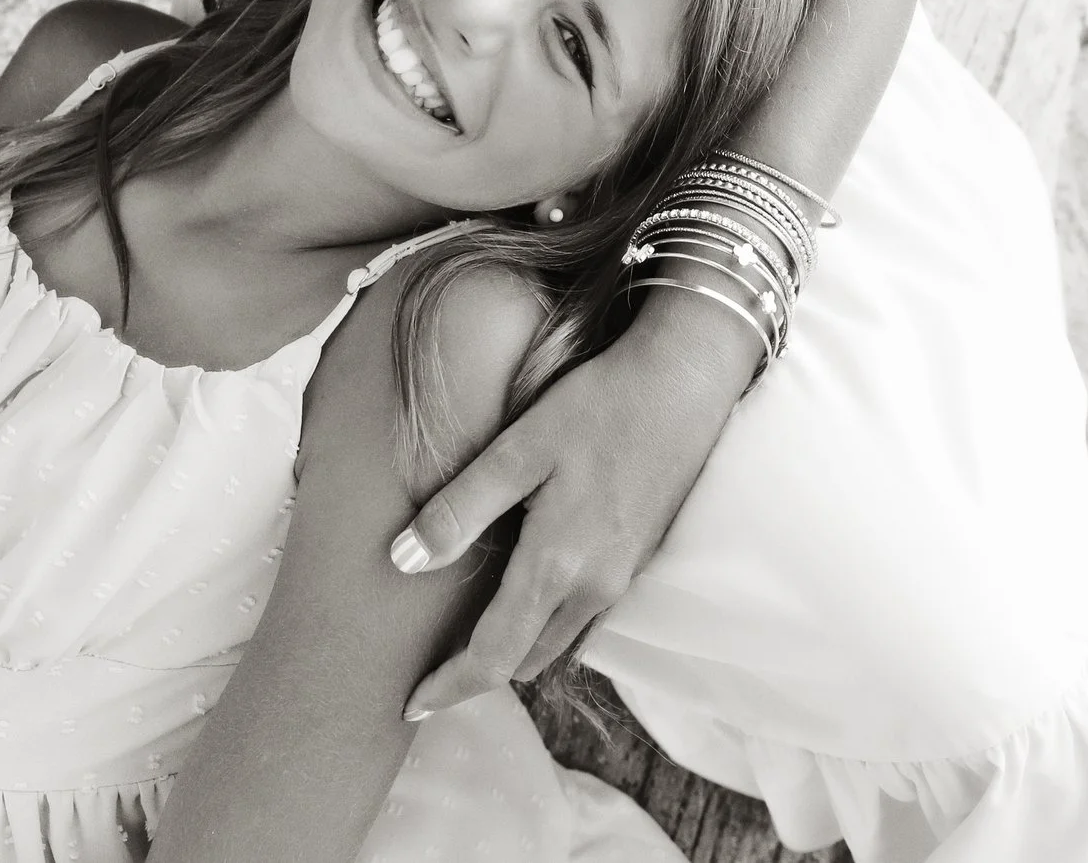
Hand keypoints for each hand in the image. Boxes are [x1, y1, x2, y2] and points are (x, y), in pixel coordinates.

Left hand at [392, 290, 761, 718]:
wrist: (685, 381)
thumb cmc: (599, 405)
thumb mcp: (518, 449)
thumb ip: (461, 509)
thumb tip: (402, 561)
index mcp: (558, 566)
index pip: (493, 658)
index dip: (449, 688)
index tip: (407, 706)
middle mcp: (594, 587)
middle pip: (524, 660)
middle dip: (477, 671)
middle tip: (430, 659)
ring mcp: (622, 578)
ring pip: (556, 640)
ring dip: (513, 646)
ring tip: (470, 627)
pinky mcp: (637, 559)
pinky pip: (581, 615)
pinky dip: (544, 621)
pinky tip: (525, 583)